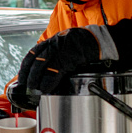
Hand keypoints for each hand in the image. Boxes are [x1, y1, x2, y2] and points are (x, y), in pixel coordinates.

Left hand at [9, 20, 131, 108]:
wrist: (109, 41)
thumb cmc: (93, 48)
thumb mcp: (72, 50)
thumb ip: (61, 60)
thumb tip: (51, 75)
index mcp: (55, 40)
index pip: (33, 53)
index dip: (26, 67)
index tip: (23, 78)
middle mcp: (56, 42)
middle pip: (34, 59)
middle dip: (28, 75)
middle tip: (26, 89)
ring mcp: (63, 48)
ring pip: (42, 65)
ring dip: (36, 80)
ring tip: (34, 92)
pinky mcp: (71, 55)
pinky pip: (55, 70)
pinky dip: (48, 81)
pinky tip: (46, 89)